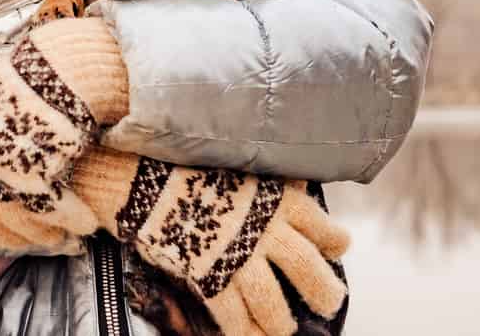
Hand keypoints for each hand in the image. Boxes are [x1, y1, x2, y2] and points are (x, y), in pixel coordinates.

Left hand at [0, 18, 130, 252]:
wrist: (58, 68)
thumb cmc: (9, 74)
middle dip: (1, 237)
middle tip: (17, 242)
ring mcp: (8, 172)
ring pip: (13, 224)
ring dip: (33, 236)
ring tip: (51, 236)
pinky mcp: (43, 174)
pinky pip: (45, 214)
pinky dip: (60, 223)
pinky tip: (75, 226)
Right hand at [71, 145, 349, 335]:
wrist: (141, 173)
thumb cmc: (185, 163)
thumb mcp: (236, 162)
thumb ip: (266, 177)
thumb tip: (291, 179)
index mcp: (276, 199)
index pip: (319, 225)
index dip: (333, 241)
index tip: (338, 248)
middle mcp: (266, 231)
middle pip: (309, 270)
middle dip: (323, 292)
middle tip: (328, 303)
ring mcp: (239, 258)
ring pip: (274, 303)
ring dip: (280, 321)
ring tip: (281, 328)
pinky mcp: (210, 279)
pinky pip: (234, 318)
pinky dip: (241, 332)